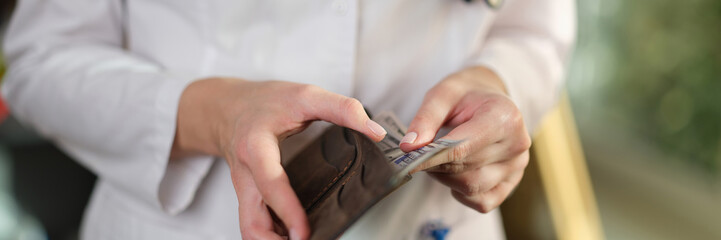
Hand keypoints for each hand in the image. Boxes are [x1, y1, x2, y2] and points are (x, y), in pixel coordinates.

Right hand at [172, 78, 386, 238]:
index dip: (287, 210)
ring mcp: (245, 190)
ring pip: (250, 229)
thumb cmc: (267, 102)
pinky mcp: (249, 198)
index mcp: (256, 148)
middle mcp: (245, 175)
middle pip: (251, 222)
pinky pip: (256, 225)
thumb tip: (376, 131)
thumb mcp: (305, 95)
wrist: (228, 108)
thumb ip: (342, 109)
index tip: (305, 233)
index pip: (270, 184)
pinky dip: (274, 236)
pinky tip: (296, 236)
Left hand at [399, 66, 530, 212]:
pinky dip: (462, 193)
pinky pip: (482, 201)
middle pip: (465, 168)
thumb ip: (425, 119)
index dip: (432, 157)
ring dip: (446, 178)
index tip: (408, 161)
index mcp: (504, 117)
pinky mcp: (512, 183)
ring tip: (438, 159)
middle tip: (418, 156)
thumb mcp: (442, 95)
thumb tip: (409, 147)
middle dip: (436, 165)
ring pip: (472, 187)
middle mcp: (517, 143)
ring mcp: (517, 166)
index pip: (463, 147)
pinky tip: (455, 174)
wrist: (489, 99)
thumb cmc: (465, 95)